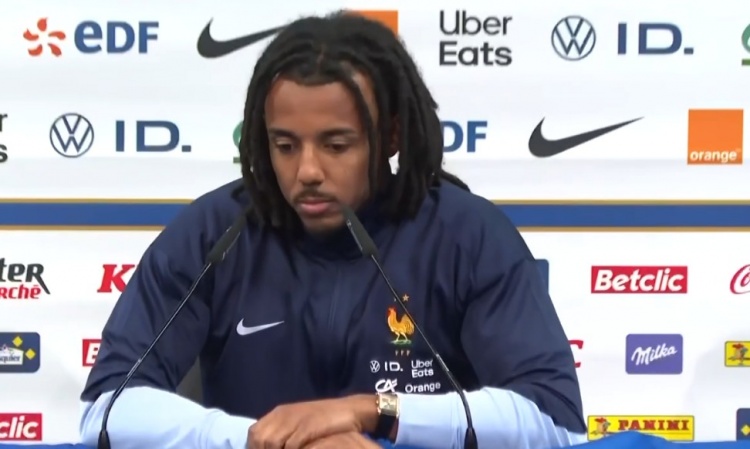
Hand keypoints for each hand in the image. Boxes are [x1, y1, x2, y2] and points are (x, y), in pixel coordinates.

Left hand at [247, 395, 377, 448]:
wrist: (348, 411)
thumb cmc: (324, 421)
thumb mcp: (300, 424)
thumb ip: (284, 434)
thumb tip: (267, 447)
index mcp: (280, 413)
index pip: (254, 432)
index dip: (253, 448)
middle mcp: (283, 415)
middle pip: (260, 439)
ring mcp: (295, 420)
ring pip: (271, 443)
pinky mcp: (307, 427)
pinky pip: (290, 446)